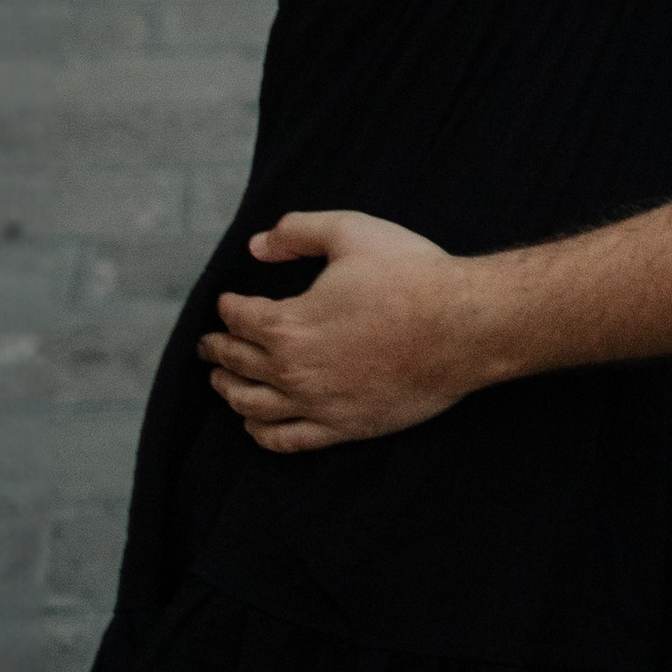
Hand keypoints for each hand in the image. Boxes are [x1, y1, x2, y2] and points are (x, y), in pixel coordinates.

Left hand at [199, 212, 500, 451]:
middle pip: (238, 363)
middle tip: (209, 345)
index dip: (227, 307)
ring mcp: (316, 404)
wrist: (463, 327)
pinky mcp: (342, 428)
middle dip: (218, 350)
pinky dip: (261, 434)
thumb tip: (257, 245)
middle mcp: (292, 371)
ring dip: (230, 392)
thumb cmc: (410, 276)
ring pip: (252, 407)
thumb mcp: (352, 232)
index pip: (239, 318)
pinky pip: (285, 440)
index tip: (226, 303)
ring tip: (222, 381)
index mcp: (287, 323)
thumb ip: (297, 232)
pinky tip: (254, 425)